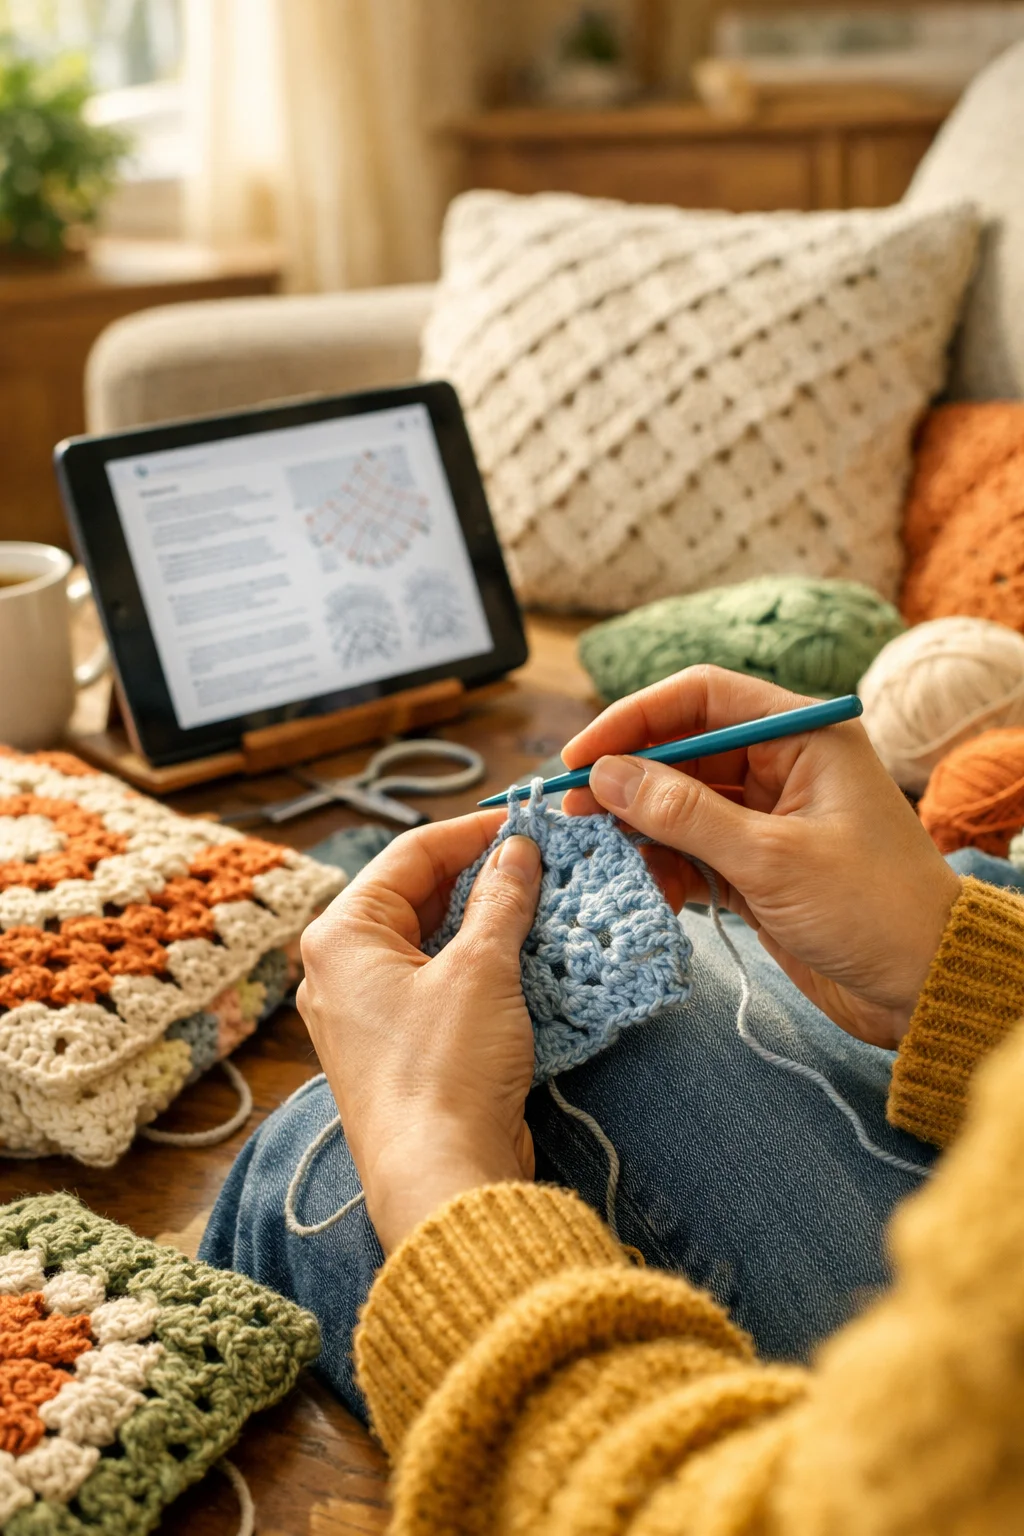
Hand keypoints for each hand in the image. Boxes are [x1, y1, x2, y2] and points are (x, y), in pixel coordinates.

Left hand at [296, 814, 540, 1251]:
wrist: (442, 1181)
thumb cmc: (445, 1073)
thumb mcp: (481, 969)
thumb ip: (501, 899)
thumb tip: (518, 851)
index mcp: (341, 936)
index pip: (411, 853)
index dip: (473, 830)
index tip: (527, 821)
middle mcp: (342, 970)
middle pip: (418, 895)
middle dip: (483, 877)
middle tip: (545, 862)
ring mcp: (369, 1013)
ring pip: (433, 941)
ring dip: (488, 921)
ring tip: (547, 902)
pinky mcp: (401, 1049)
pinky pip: (441, 984)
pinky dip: (483, 966)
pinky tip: (531, 957)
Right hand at [562, 666, 959, 1050]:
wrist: (924, 988)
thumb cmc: (875, 910)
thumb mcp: (772, 858)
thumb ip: (684, 814)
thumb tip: (607, 774)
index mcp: (803, 736)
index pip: (702, 697)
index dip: (635, 718)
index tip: (583, 755)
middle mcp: (783, 766)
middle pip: (682, 750)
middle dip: (627, 779)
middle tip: (574, 811)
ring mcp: (767, 818)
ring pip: (680, 805)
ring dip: (640, 829)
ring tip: (602, 855)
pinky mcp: (756, 867)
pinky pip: (691, 851)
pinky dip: (664, 868)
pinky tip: (648, 891)